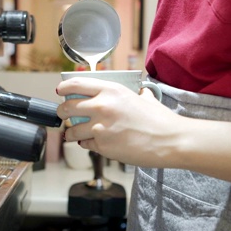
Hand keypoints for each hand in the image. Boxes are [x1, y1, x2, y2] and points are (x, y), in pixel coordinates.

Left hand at [56, 77, 182, 166]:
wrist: (170, 140)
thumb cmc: (160, 120)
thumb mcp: (144, 98)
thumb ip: (134, 94)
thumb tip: (136, 93)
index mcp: (111, 90)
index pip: (76, 84)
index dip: (64, 88)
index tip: (60, 92)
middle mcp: (102, 106)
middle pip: (67, 107)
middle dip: (62, 112)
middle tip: (64, 115)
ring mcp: (100, 127)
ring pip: (72, 130)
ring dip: (71, 132)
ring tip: (75, 133)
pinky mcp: (102, 146)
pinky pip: (85, 144)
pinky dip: (86, 144)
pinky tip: (93, 142)